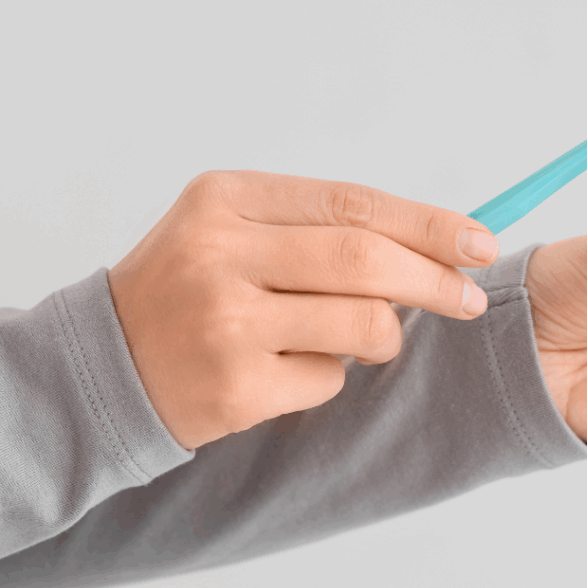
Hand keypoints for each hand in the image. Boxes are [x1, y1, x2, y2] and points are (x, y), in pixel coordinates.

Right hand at [108, 170, 498, 449]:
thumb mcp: (234, 229)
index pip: (353, 203)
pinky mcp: (234, 388)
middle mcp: (220, 253)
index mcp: (226, 199)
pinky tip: (291, 369)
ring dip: (385, 335)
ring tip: (365, 338)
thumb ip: (320, 226)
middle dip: (435, 280)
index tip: (478, 241)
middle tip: (469, 298)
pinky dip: (332, 375)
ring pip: (362, 324)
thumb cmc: (189, 288)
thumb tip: (432, 242)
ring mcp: (225, 323)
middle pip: (366, 260)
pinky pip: (329, 379)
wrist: (105, 362)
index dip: (427, 223)